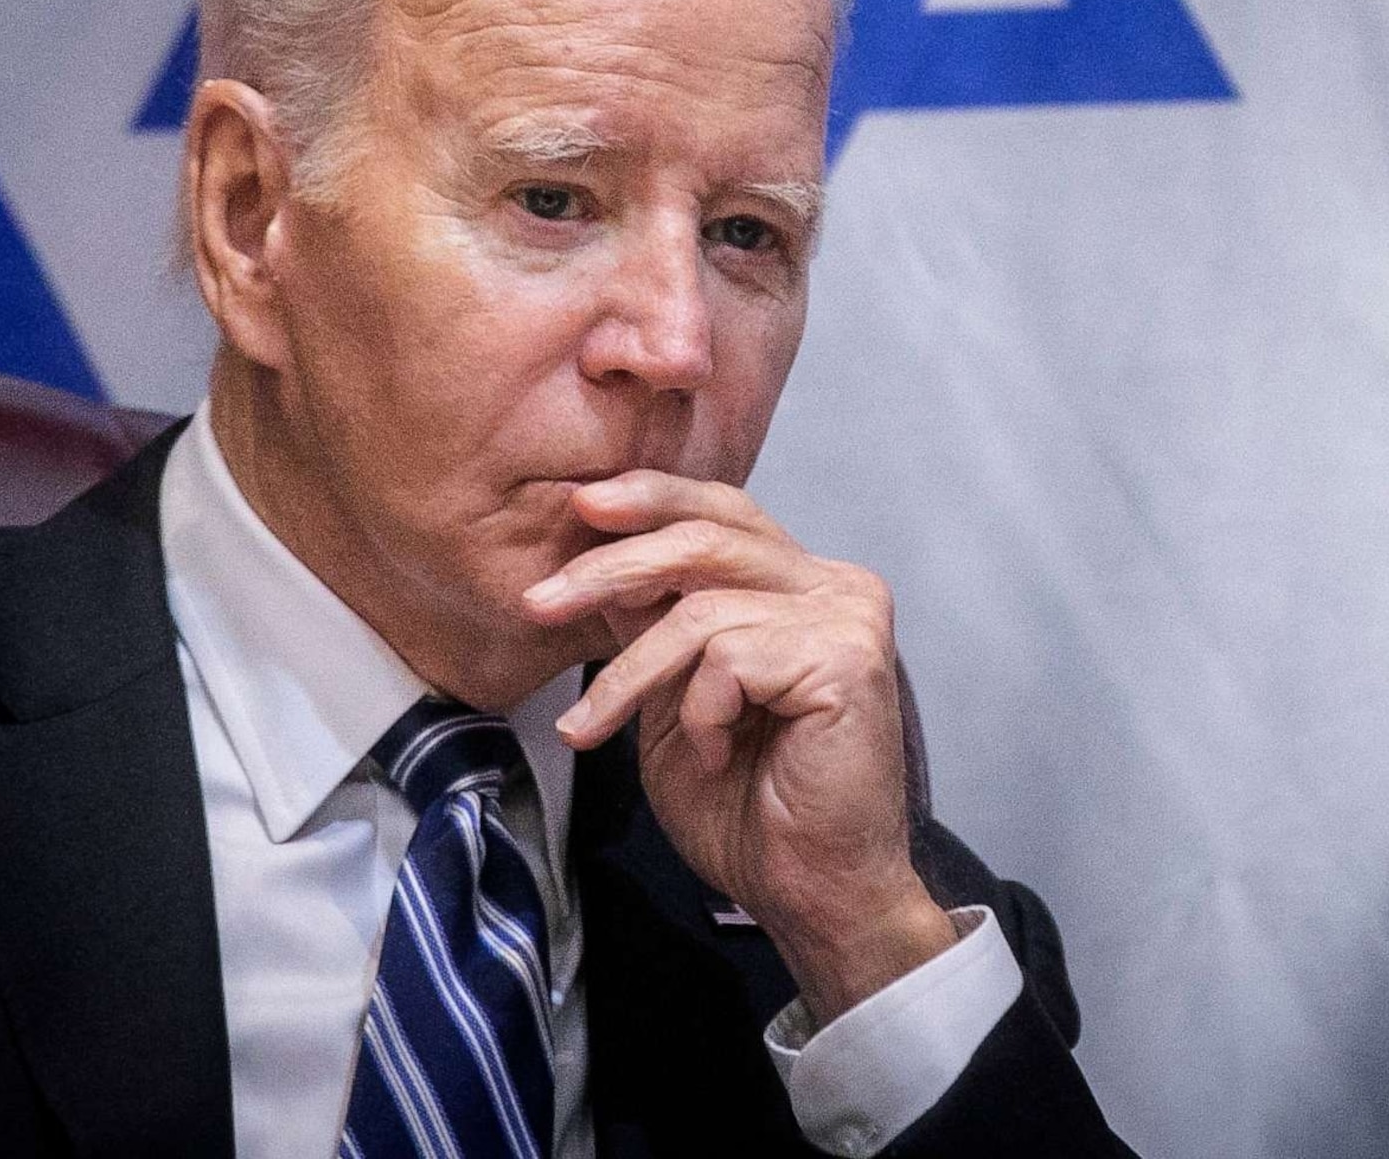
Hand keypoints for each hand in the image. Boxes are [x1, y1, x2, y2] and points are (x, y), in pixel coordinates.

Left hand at [526, 472, 956, 1022]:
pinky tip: (713, 755)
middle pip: (708, 539)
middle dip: (610, 568)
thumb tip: (599, 559)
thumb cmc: (749, 807)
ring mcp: (849, 617)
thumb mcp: (677, 698)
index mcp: (804, 585)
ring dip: (630, 676)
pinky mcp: (847, 658)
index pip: (724, 512)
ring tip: (595, 729)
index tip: (580, 506)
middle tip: (539, 604)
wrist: (808, 890)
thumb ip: (654, 626)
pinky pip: (730, 657)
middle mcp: (836, 586)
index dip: (652, 498)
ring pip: (704, 608)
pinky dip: (699, 712)